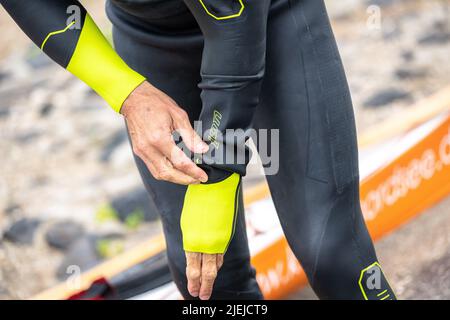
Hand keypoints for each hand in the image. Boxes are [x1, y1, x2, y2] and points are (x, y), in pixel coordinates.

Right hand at [121, 81, 208, 184]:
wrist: (133, 98)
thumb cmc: (156, 103)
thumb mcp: (178, 115)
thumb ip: (191, 136)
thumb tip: (203, 150)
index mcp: (159, 138)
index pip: (180, 162)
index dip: (193, 172)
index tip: (203, 176)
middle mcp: (148, 148)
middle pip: (168, 173)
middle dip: (185, 179)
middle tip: (198, 179)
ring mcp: (141, 152)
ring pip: (159, 174)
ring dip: (175, 179)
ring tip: (189, 177)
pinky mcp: (139, 152)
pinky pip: (153, 169)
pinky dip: (166, 173)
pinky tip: (177, 171)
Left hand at [181, 173, 240, 299]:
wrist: (215, 186)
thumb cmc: (197, 202)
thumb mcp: (188, 222)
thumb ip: (192, 240)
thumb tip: (193, 253)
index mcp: (194, 241)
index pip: (194, 269)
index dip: (193, 282)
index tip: (192, 292)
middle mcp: (207, 244)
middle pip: (207, 272)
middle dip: (204, 286)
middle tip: (202, 297)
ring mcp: (219, 240)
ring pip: (216, 264)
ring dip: (211, 278)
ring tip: (208, 289)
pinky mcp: (226, 235)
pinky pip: (221, 252)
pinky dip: (218, 262)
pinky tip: (216, 267)